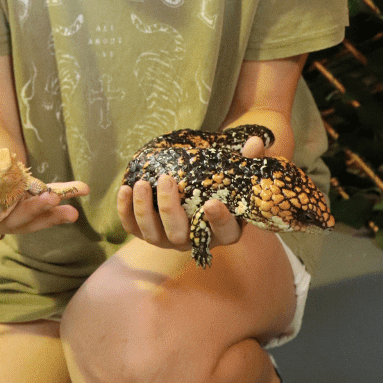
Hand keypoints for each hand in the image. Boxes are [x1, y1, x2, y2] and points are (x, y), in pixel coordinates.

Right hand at [0, 181, 88, 241]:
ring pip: (26, 219)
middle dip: (25, 215)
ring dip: (45, 211)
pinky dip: (62, 199)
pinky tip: (80, 191)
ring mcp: (7, 216)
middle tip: (42, 202)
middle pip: (4, 224)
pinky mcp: (23, 202)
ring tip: (61, 201)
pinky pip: (42, 206)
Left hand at [117, 131, 266, 251]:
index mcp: (224, 230)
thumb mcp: (237, 174)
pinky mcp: (148, 233)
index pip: (224, 231)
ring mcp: (170, 239)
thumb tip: (257, 141)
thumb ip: (248, 161)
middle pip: (180, 234)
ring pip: (153, 235)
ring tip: (141, 183)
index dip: (218, 220)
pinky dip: (126, 212)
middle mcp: (195, 240)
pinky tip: (124, 189)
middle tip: (167, 179)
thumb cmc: (222, 184)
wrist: (200, 193)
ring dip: (144, 210)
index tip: (211, 203)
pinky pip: (133, 228)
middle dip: (170, 208)